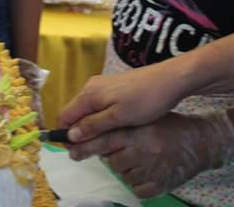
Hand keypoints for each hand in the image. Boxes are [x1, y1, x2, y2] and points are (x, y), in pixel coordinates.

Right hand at [58, 63, 182, 142]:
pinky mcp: (113, 88)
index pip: (64, 117)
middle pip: (74, 114)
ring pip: (87, 112)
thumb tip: (70, 136)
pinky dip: (101, 120)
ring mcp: (102, 86)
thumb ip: (93, 126)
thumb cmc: (145, 100)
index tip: (77, 152)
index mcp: (89, 94)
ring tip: (105, 143)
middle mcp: (91, 87)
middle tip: (93, 152)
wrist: (170, 80)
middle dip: (79, 133)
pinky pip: (98, 107)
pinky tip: (114, 129)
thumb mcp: (118, 117)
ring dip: (91, 128)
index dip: (66, 135)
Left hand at [68, 111, 233, 198]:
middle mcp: (144, 152)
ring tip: (137, 158)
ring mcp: (152, 171)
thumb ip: (121, 125)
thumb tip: (90, 132)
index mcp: (139, 132)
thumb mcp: (145, 119)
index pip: (105, 139)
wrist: (200, 143)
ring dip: (123, 168)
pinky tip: (145, 170)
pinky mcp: (159, 186)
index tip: (70, 147)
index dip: (85, 144)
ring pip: (122, 174)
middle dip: (103, 156)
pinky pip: (136, 189)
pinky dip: (136, 181)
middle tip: (90, 153)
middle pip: (110, 160)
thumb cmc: (168, 126)